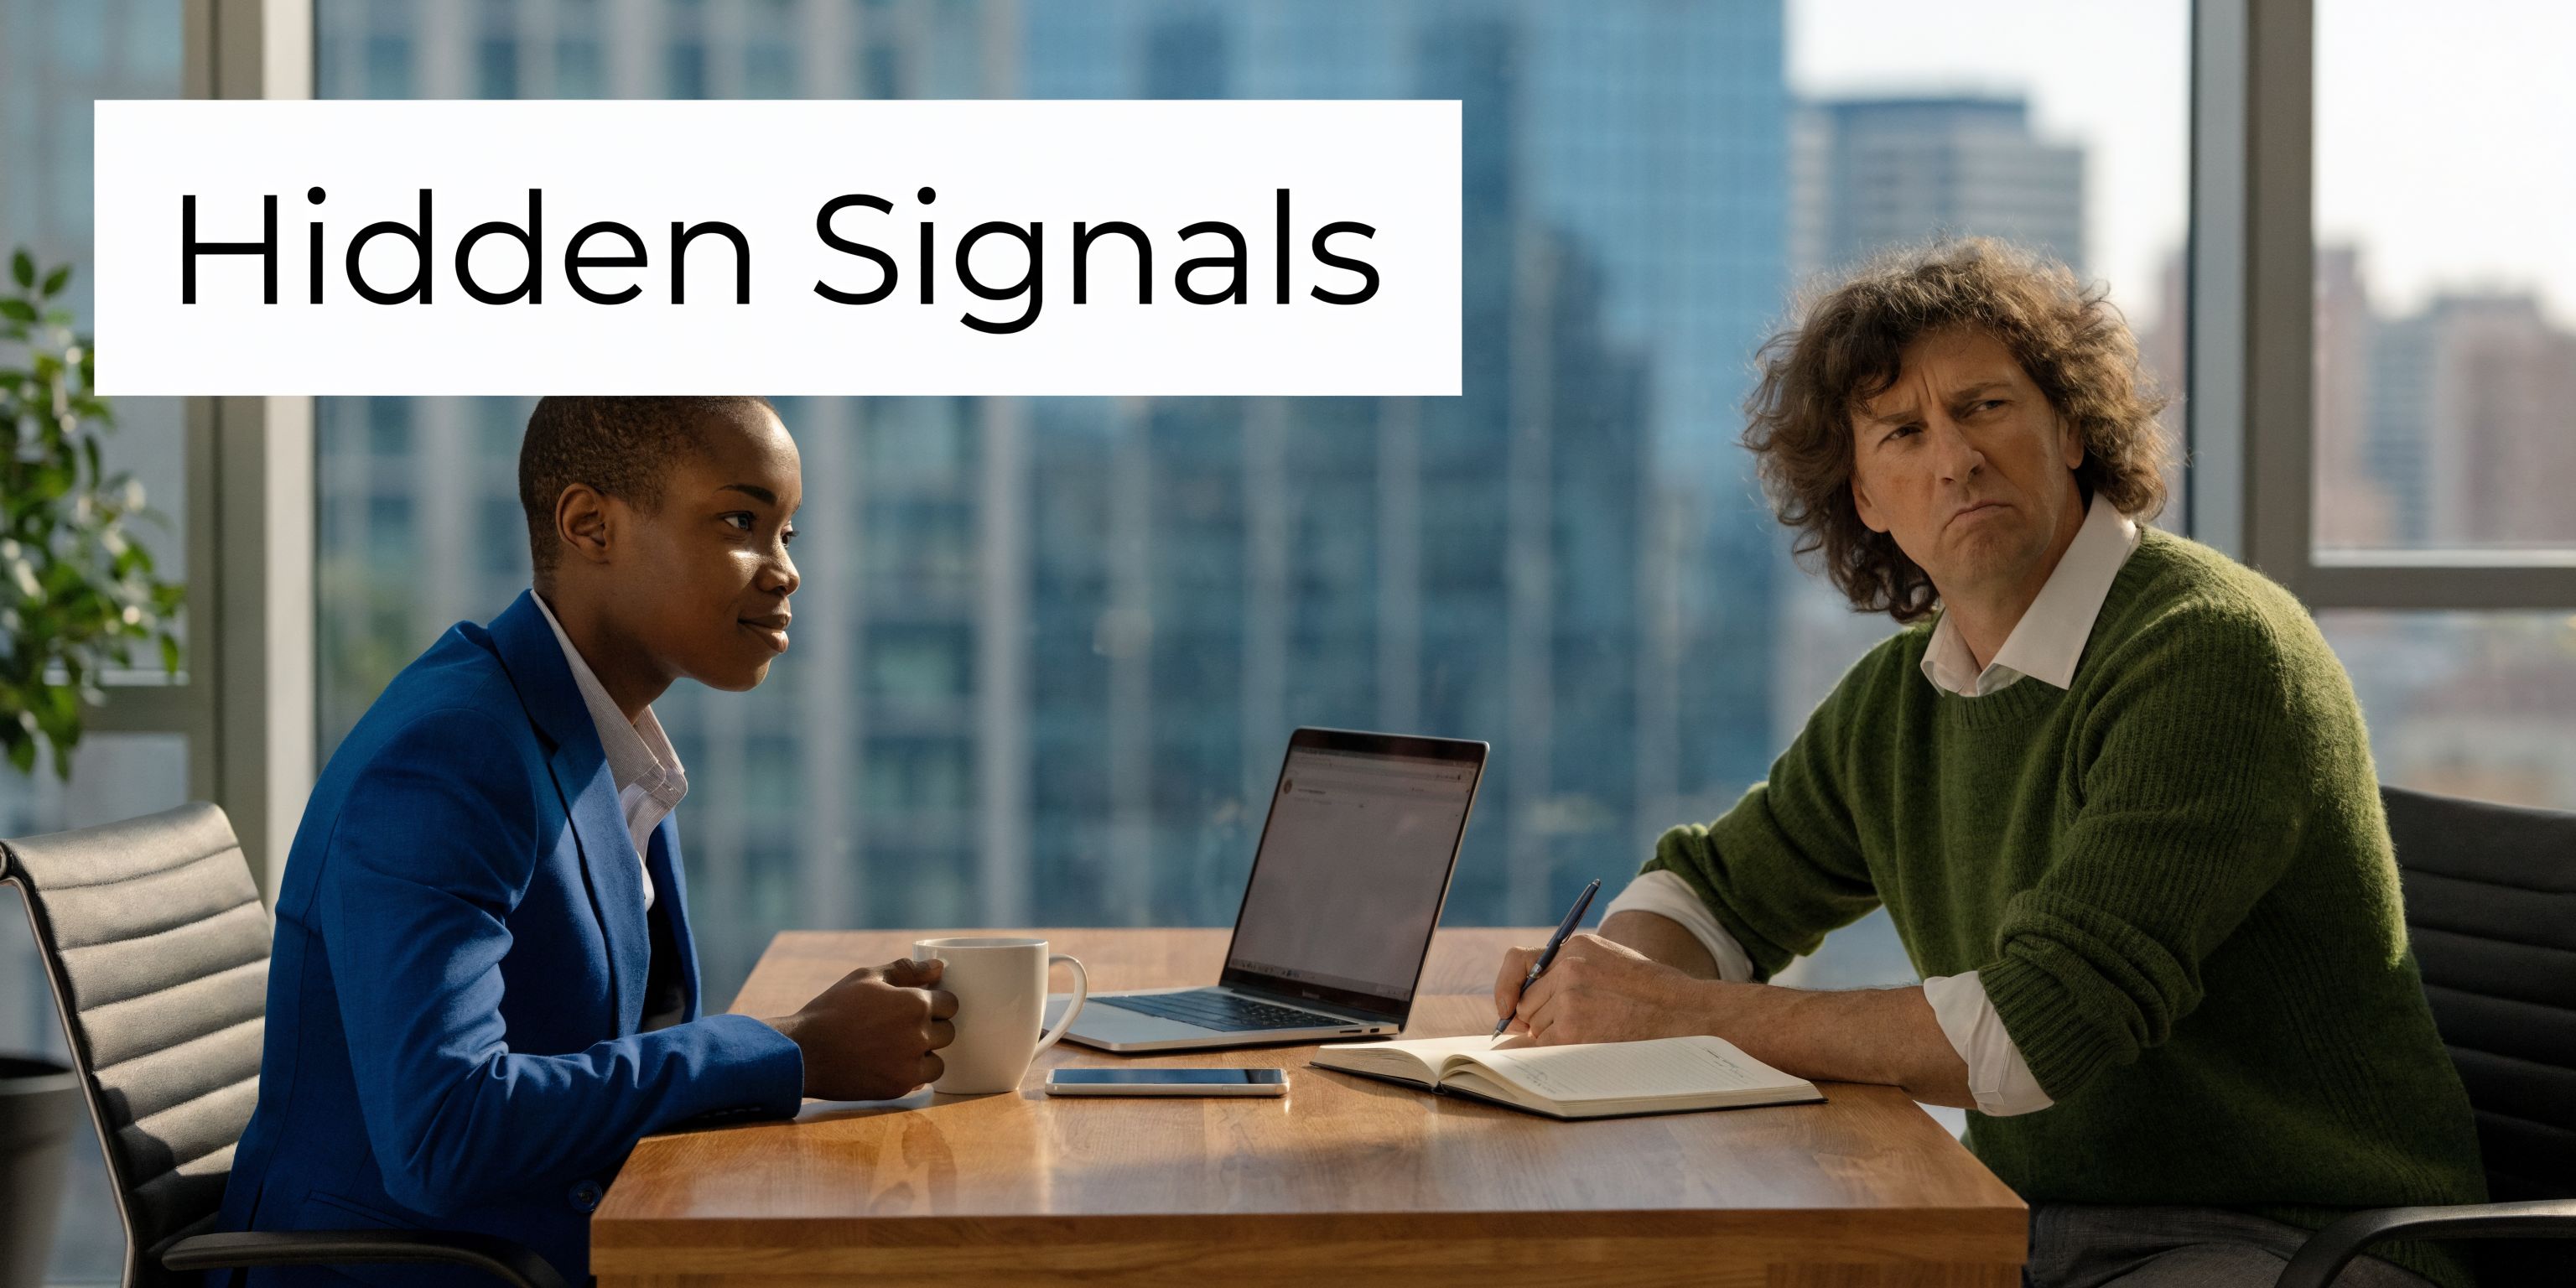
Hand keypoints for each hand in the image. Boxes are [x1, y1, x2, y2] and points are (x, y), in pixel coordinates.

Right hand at [764, 958, 957, 1100]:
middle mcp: (920, 1034)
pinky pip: (922, 1080)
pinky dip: (911, 1073)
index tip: (919, 1006)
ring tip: (897, 1048)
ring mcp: (911, 1064)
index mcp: (916, 1003)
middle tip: (902, 1027)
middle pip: (948, 1032)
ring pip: (939, 1060)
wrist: (805, 1052)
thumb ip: (906, 970)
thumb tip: (938, 967)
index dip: (937, 1003)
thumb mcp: (866, 977)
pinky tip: (889, 1064)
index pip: (951, 1004)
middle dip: (932, 1028)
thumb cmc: (833, 1009)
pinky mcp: (900, 1087)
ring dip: (925, 1054)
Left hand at [1491, 933, 1712, 1045]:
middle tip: (1582, 1023)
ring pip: (1537, 1029)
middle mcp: (1569, 968)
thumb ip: (1567, 974)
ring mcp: (1570, 1000)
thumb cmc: (1653, 995)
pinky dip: (1562, 1053)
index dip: (1506, 987)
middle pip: (1525, 1004)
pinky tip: (1595, 1044)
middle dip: (1542, 1019)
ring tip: (1598, 1031)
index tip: (1505, 1008)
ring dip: (1556, 1038)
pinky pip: (1547, 1048)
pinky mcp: (1574, 1031)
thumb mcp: (1610, 963)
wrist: (1688, 1015)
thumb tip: (1515, 1011)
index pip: (1518, 962)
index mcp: (1577, 946)